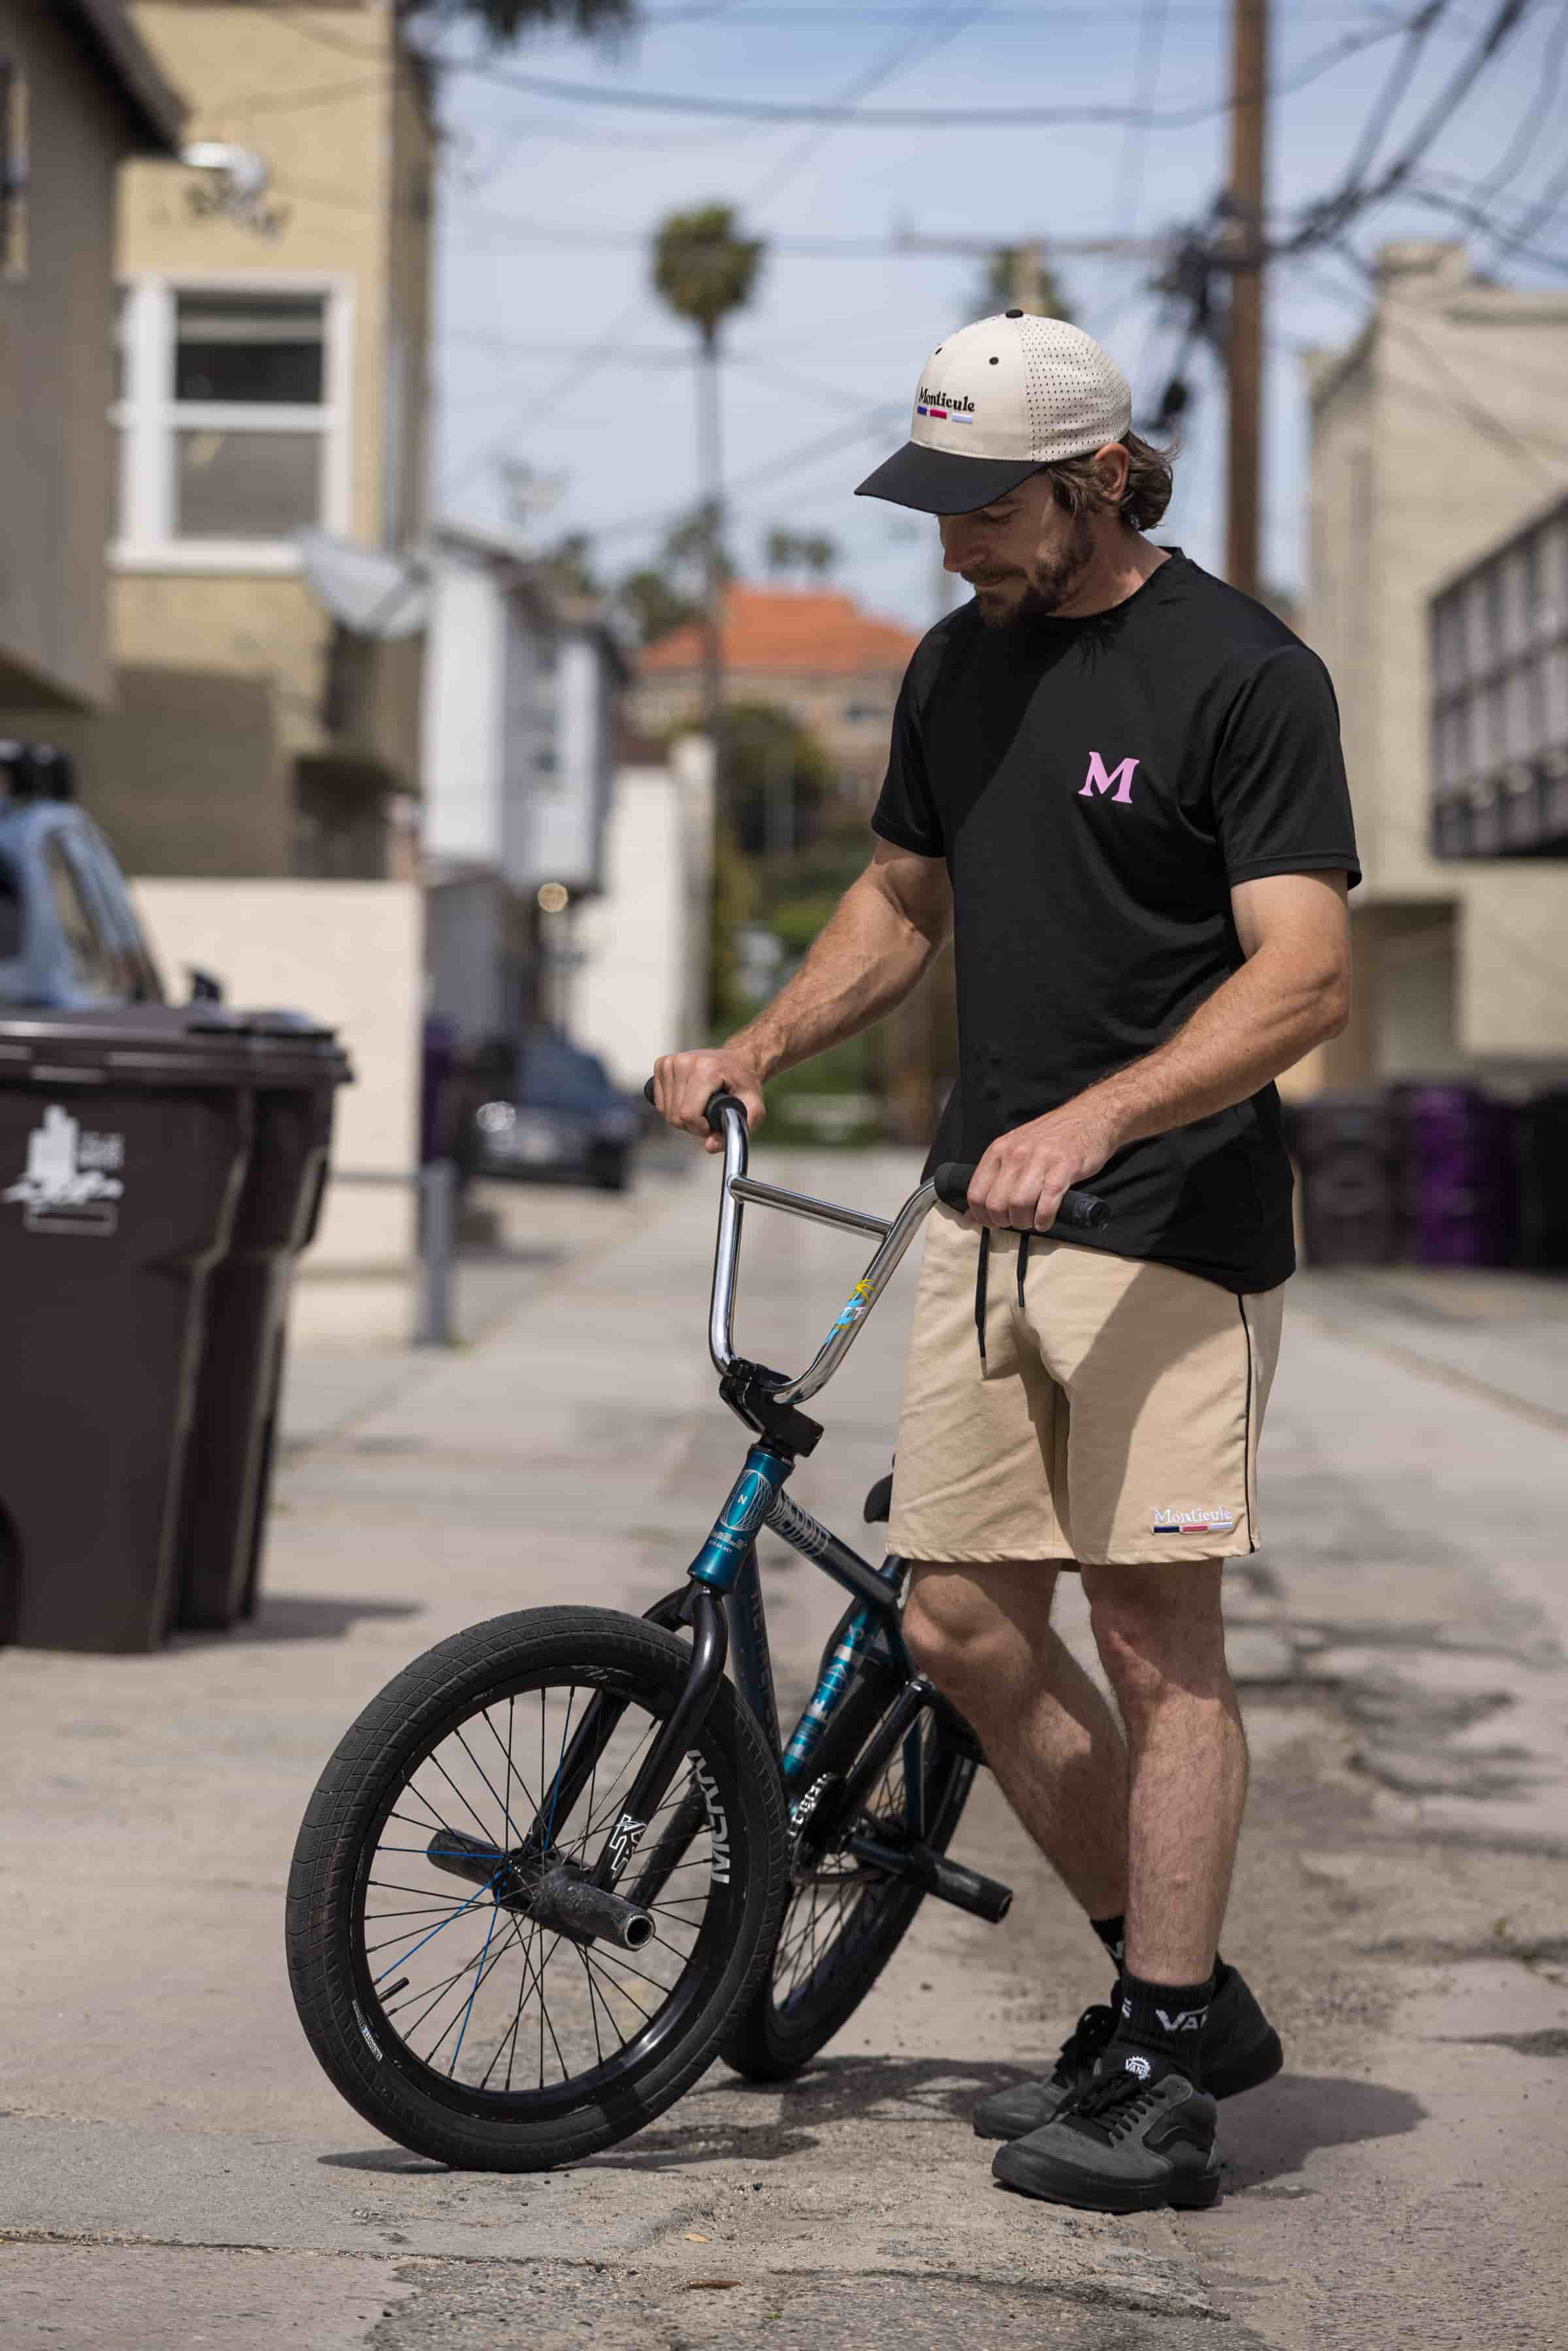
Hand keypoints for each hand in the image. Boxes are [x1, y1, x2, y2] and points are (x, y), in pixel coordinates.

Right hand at [651, 1044, 766, 1153]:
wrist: (737, 1060)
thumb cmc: (745, 1084)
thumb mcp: (754, 1108)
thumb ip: (738, 1130)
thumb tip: (710, 1146)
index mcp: (707, 1069)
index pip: (688, 1114)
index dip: (700, 1128)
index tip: (713, 1123)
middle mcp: (685, 1062)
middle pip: (675, 1115)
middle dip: (692, 1125)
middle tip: (708, 1116)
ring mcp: (670, 1062)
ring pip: (665, 1111)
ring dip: (682, 1118)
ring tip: (701, 1107)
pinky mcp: (662, 1064)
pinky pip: (660, 1102)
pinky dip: (673, 1108)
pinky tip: (688, 1099)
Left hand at [964, 1100, 1116, 1230]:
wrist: (1089, 1118)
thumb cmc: (1051, 1138)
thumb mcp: (1016, 1149)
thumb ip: (996, 1178)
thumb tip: (972, 1213)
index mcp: (999, 1149)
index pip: (976, 1193)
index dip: (982, 1216)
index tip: (993, 1223)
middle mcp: (1016, 1153)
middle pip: (996, 1203)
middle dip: (1004, 1222)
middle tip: (1015, 1222)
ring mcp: (1040, 1159)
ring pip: (1018, 1204)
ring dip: (1024, 1222)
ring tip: (1032, 1221)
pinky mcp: (1064, 1167)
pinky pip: (1047, 1203)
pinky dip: (1044, 1219)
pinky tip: (1045, 1220)